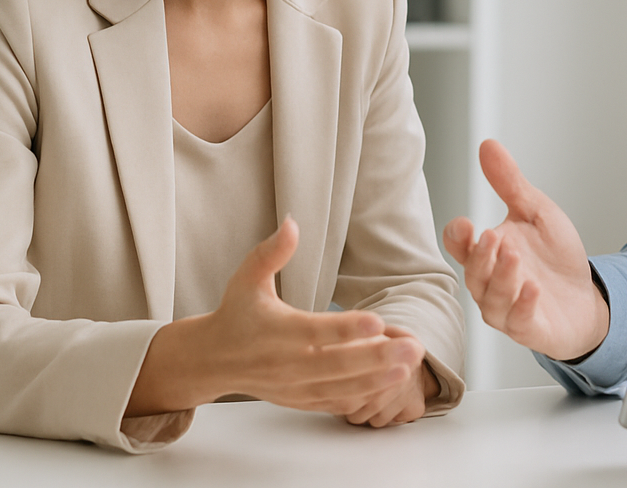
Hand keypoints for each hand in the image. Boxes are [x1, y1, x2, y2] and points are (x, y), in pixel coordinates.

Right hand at [127, 218, 429, 420]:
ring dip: (376, 380)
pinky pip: (334, 403)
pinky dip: (361, 399)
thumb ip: (271, 253)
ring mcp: (294, 386)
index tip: (378, 320)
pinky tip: (389, 389)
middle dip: (377, 358)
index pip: (316, 331)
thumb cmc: (236, 312)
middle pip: (337, 364)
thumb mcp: (246, 278)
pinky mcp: (300, 400)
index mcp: (277, 331)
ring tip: (409, 368)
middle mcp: (287, 363)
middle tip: (413, 348)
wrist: (212, 359)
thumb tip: (292, 222)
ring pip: (340, 387)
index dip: (347, 328)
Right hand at [442, 139, 609, 360]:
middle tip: (493, 238)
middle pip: (473, 272)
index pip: (459, 245)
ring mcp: (506, 309)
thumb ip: (510, 184)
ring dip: (502, 278)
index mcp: (487, 253)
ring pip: (492, 298)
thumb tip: (488, 146)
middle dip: (481, 257)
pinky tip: (533, 289)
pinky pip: (518, 321)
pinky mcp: (528, 328)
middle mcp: (490, 283)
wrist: (586, 297)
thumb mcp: (536, 212)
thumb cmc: (555, 258)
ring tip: (514, 257)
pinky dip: (523, 305)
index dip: (458, 237)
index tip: (466, 225)